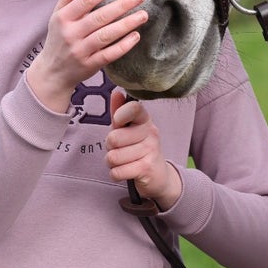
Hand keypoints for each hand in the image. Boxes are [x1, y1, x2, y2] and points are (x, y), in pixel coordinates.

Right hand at [26, 0, 146, 111]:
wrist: (52, 72)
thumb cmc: (59, 38)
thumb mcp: (58, 15)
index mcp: (63, 18)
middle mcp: (71, 33)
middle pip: (100, 16)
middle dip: (122, 5)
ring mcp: (80, 50)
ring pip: (107, 35)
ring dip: (127, 24)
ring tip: (143, 14)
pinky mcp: (89, 65)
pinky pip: (109, 54)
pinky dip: (123, 45)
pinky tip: (136, 35)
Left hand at [105, 89, 181, 209]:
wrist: (158, 175)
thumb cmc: (138, 148)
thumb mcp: (128, 129)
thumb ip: (119, 112)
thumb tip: (116, 92)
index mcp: (145, 120)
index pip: (133, 108)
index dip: (120, 115)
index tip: (118, 123)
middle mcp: (151, 133)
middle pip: (113, 138)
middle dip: (109, 147)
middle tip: (119, 148)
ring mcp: (150, 151)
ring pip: (113, 157)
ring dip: (112, 162)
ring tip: (122, 161)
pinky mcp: (147, 169)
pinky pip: (117, 172)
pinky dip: (115, 174)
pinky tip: (124, 171)